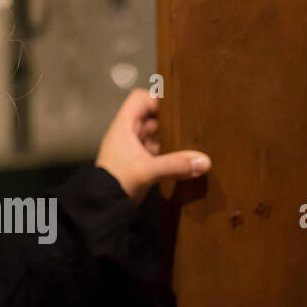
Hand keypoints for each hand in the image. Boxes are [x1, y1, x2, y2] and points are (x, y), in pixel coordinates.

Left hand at [94, 88, 210, 204]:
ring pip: (155, 134)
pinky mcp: (139, 163)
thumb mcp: (146, 171)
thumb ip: (175, 165)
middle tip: (193, 123)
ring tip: (194, 139)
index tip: (178, 107)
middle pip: (151, 116)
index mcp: (124, 127)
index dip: (157, 99)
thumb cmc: (116, 182)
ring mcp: (133, 149)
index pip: (139, 99)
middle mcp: (128, 134)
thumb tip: (204, 161)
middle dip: (170, 119)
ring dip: (171, 137)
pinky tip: (185, 158)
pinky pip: (157, 150)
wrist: (102, 207)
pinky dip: (169, 151)